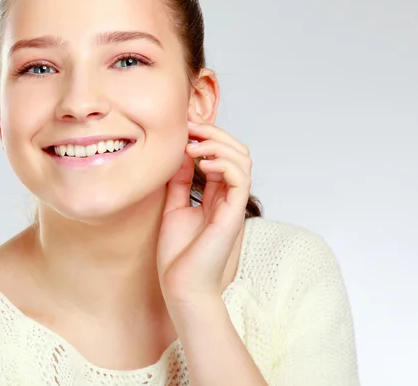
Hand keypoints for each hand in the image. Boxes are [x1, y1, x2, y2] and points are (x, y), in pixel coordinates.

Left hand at [157, 122, 252, 307]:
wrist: (182, 288)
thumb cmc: (178, 256)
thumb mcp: (174, 207)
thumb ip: (181, 182)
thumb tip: (180, 153)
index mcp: (216, 197)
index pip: (222, 156)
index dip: (206, 138)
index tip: (184, 129)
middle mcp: (228, 198)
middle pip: (237, 152)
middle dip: (215, 133)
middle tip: (190, 128)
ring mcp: (233, 206)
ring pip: (243, 160)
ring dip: (219, 143)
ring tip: (194, 144)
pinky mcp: (234, 215)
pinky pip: (240, 178)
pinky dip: (224, 163)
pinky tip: (203, 162)